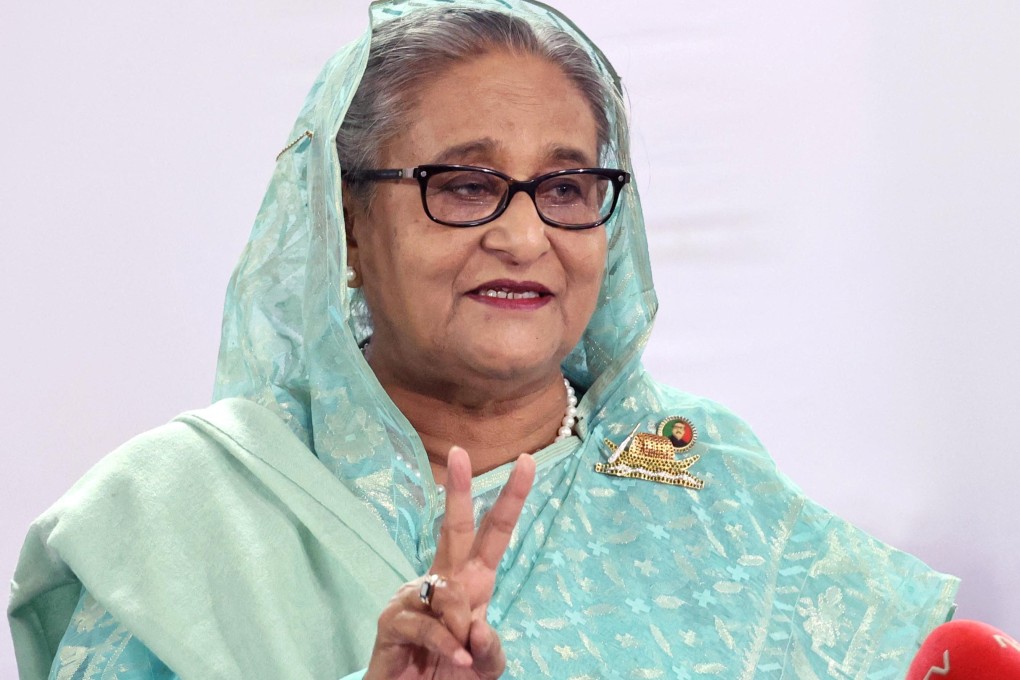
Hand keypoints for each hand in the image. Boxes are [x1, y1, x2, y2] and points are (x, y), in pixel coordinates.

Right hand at [365, 447, 535, 679]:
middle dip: (458, 491)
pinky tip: (456, 658)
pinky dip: (447, 644)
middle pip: (454, 528)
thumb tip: (479, 624)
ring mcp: (413, 597)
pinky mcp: (392, 619)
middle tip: (460, 453)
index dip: (511, 500)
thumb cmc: (448, 677)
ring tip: (460, 656)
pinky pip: (429, 624)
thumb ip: (491, 649)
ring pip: (449, 591)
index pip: (493, 535)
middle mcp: (442, 581)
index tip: (528, 462)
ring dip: (460, 627)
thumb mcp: (485, 668)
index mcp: (470, 584)